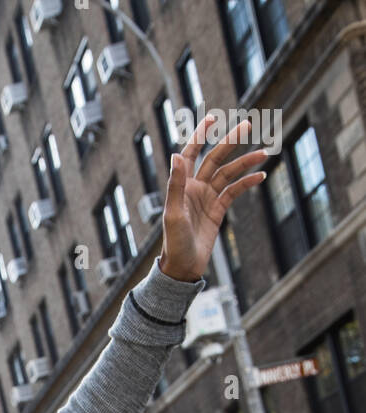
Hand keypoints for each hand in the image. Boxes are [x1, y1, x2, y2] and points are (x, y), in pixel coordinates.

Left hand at [159, 114, 269, 282]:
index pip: (191, 153)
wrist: (183, 268)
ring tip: (265, 153)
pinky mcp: (217, 211)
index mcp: (182, 185)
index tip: (213, 117)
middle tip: (249, 125)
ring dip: (245, 163)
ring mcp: (207, 198)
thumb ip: (175, 185)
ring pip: (228, 174)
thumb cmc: (174, 243)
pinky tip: (261, 177)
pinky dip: (246, 183)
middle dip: (231, 142)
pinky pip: (234, 192)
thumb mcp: (173, 214)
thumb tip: (176, 154)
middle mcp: (194, 188)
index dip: (200, 135)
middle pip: (215, 158)